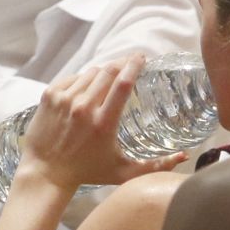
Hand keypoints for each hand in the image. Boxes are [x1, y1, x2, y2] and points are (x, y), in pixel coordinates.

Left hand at [20, 56, 186, 190]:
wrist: (46, 172)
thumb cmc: (86, 173)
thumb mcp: (123, 172)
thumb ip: (156, 166)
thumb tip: (184, 156)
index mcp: (103, 123)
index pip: (122, 84)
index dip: (134, 65)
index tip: (142, 57)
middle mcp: (83, 108)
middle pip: (108, 72)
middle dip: (122, 63)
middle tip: (130, 61)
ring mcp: (64, 100)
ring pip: (90, 73)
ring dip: (103, 72)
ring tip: (109, 79)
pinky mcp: (49, 96)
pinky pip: (72, 77)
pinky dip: (82, 79)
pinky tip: (87, 87)